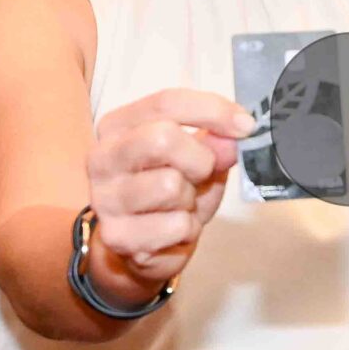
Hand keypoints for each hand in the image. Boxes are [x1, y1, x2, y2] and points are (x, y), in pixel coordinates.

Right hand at [80, 89, 254, 304]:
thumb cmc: (167, 194)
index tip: (246, 125)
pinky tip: (173, 231)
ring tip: (182, 206)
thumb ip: (214, 143)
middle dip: (199, 159)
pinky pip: (175, 225)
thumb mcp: (195, 159)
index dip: (212, 110)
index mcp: (117, 126)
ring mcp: (105, 198)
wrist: (142, 246)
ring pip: (171, 185)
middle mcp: (102, 158)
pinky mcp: (117, 235)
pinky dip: (187, 229)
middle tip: (203, 174)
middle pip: (162, 138)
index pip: (166, 102)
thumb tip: (233, 135)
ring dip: (191, 199)